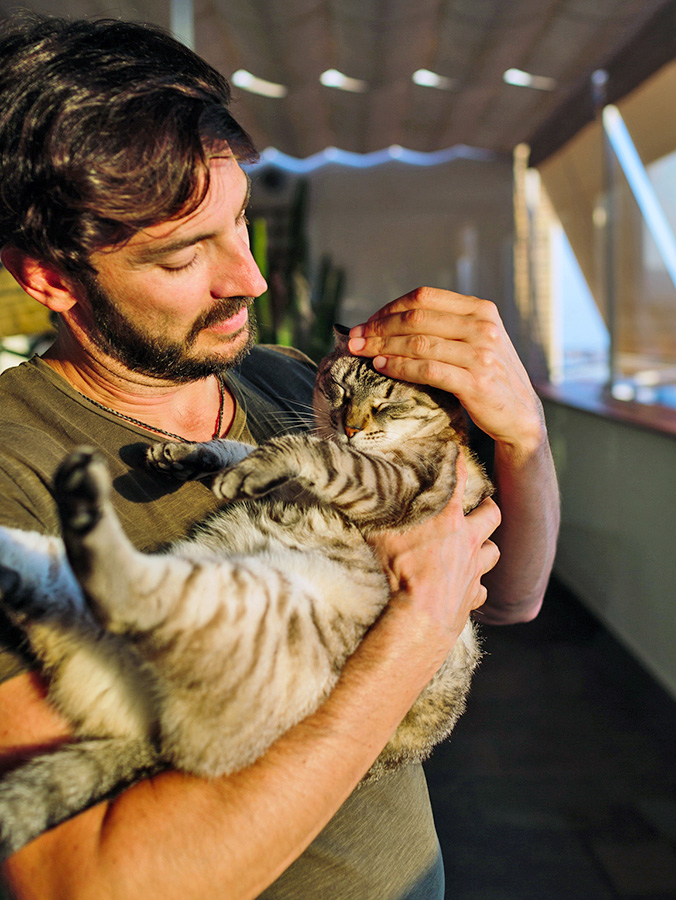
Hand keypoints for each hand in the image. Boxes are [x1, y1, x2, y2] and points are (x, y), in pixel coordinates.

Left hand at [349, 287, 545, 457]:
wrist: (520, 415)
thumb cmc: (489, 377)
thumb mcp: (476, 340)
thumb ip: (445, 326)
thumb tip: (390, 320)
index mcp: (481, 309)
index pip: (424, 298)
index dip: (389, 308)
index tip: (366, 323)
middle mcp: (483, 327)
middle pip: (416, 318)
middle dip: (378, 328)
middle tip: (354, 339)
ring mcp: (481, 354)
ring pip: (418, 342)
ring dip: (383, 347)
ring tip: (361, 353)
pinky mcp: (476, 382)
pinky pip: (427, 369)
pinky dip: (399, 366)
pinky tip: (382, 367)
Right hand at [368, 454, 500, 667]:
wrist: (419, 619)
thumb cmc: (399, 575)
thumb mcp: (380, 538)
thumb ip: (376, 517)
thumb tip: (356, 498)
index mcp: (447, 519)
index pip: (458, 480)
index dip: (459, 463)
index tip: (460, 452)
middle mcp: (467, 540)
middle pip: (492, 513)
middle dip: (488, 506)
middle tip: (480, 505)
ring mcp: (474, 569)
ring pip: (494, 551)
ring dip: (486, 547)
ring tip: (476, 546)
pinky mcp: (473, 596)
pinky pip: (482, 588)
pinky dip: (476, 585)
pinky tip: (466, 587)